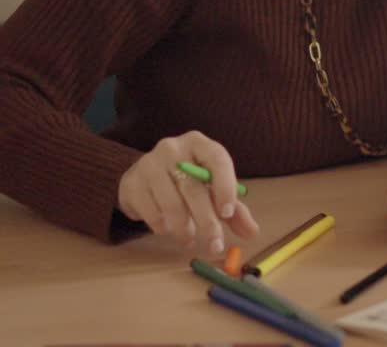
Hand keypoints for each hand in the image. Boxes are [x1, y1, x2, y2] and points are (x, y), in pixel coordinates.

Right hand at [116, 130, 258, 255]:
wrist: (145, 175)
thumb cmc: (188, 180)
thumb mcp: (213, 188)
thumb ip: (234, 209)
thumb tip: (252, 232)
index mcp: (199, 144)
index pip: (217, 159)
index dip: (225, 187)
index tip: (228, 213)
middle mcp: (173, 148)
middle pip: (194, 188)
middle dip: (207, 221)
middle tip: (215, 245)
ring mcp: (149, 164)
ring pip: (171, 204)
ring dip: (183, 228)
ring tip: (189, 239)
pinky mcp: (131, 182)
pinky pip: (151, 212)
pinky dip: (162, 227)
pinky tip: (168, 230)